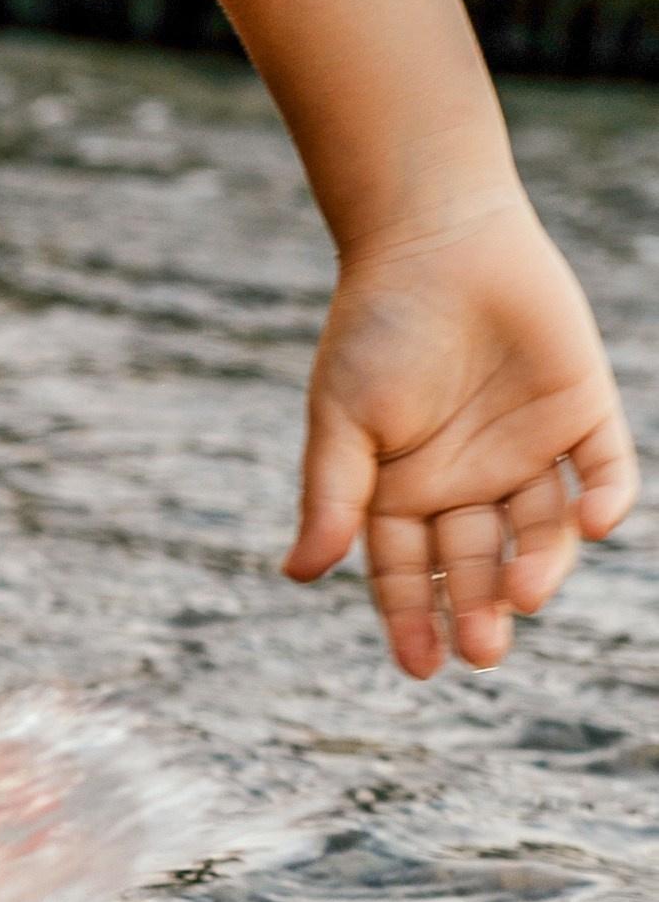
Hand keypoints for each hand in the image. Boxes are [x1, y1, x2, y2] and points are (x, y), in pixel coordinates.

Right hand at [285, 192, 638, 673]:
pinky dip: (603, 501)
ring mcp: (531, 452)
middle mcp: (471, 481)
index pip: (409, 570)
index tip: (422, 665)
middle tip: (481, 649)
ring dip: (538, 569)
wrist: (436, 236)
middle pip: (479, 564)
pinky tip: (591, 524)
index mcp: (405, 487)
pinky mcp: (584, 416)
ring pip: (544, 533)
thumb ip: (331, 495)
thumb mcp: (342, 416)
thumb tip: (298, 574)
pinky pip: (604, 473)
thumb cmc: (376, 326)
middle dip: (478, 609)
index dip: (414, 617)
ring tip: (522, 595)